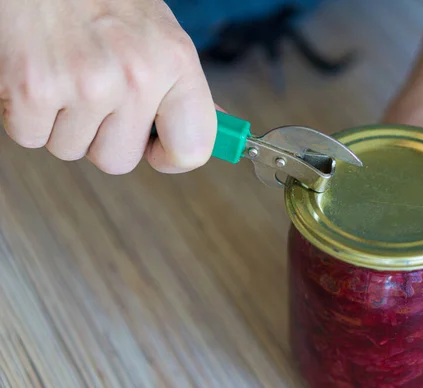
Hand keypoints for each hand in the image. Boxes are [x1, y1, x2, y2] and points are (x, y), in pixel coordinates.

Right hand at [0, 0, 215, 173]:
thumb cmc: (101, 0)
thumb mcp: (159, 36)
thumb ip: (181, 89)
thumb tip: (216, 132)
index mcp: (175, 62)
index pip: (193, 148)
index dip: (171, 158)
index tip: (155, 147)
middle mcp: (136, 76)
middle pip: (119, 160)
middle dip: (102, 136)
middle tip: (92, 90)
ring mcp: (84, 84)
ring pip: (71, 150)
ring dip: (63, 123)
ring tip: (63, 73)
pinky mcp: (32, 89)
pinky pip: (30, 137)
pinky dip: (28, 115)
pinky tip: (38, 75)